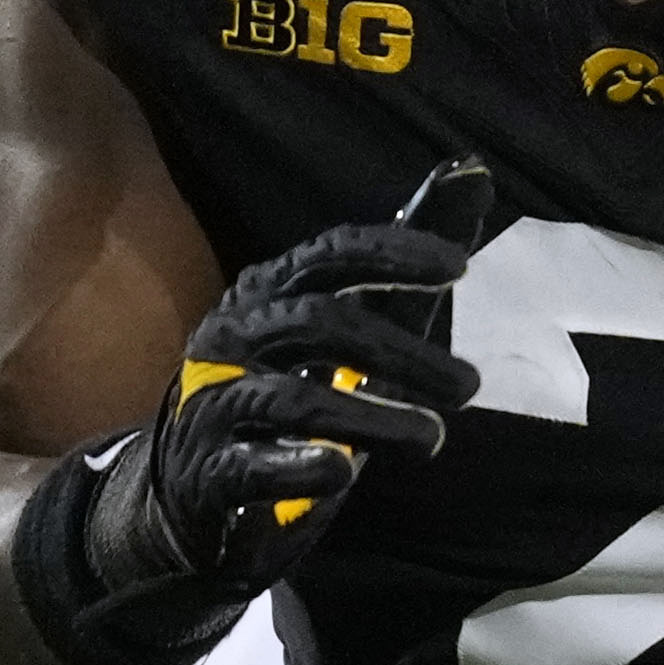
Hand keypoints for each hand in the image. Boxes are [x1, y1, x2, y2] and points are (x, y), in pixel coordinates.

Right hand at [16, 186, 485, 664]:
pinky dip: (298, 466)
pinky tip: (340, 472)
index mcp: (268, 295)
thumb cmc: (284, 391)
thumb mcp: (349, 328)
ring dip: (372, 419)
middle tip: (467, 388)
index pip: (328, 257)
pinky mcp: (209, 474)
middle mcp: (235, 337)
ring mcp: (215, 405)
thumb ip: (405, 263)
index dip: (390, 255)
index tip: (456, 267)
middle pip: (318, 324)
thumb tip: (472, 171)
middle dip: (400, 354)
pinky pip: (249, 466)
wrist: (191, 493)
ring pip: (291, 399)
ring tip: (432, 439)